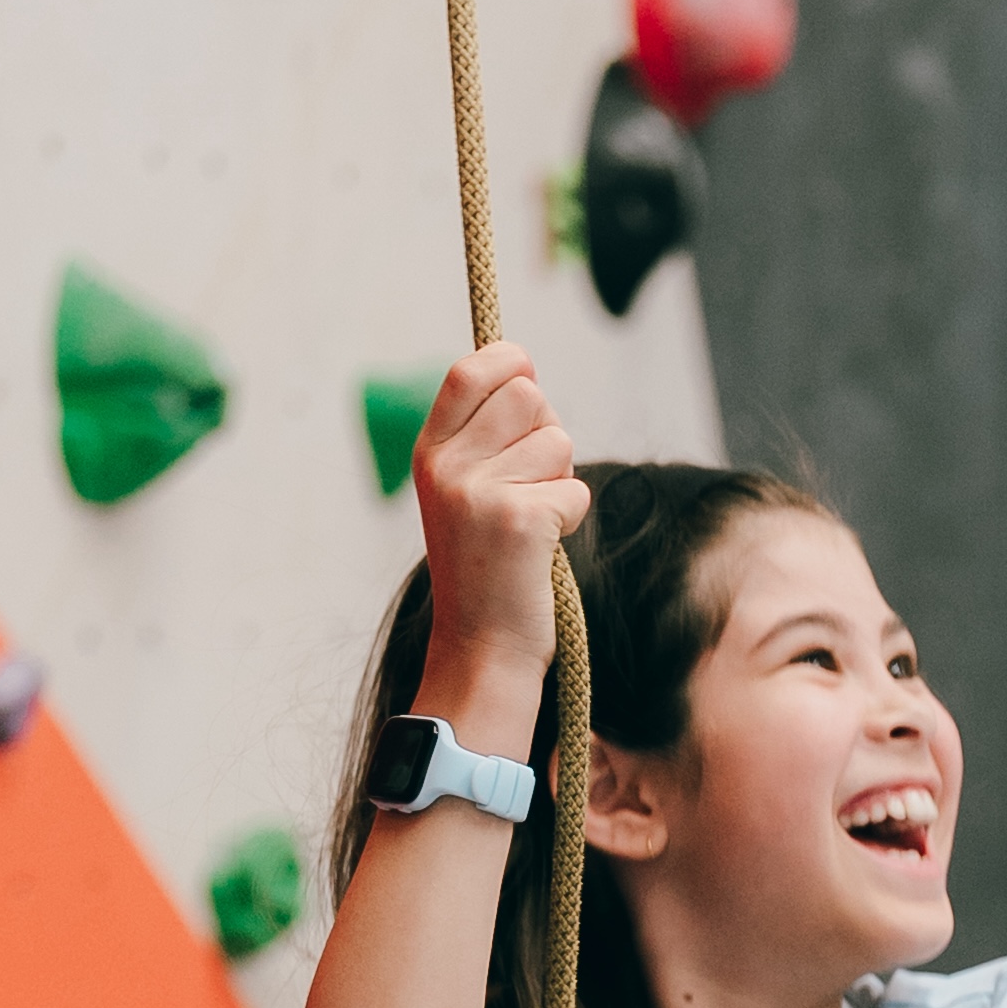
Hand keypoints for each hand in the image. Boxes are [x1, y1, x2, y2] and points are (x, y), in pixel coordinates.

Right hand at [408, 344, 591, 683]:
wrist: (482, 646)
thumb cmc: (488, 564)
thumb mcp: (466, 490)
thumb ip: (486, 433)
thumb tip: (525, 364)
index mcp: (430, 453)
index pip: (470, 370)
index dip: (510, 361)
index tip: (528, 374)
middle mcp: (447, 466)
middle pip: (529, 395)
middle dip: (547, 431)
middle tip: (531, 482)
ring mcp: (479, 492)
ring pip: (559, 441)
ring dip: (561, 479)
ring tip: (532, 520)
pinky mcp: (519, 519)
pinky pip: (576, 489)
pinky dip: (571, 517)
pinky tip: (542, 547)